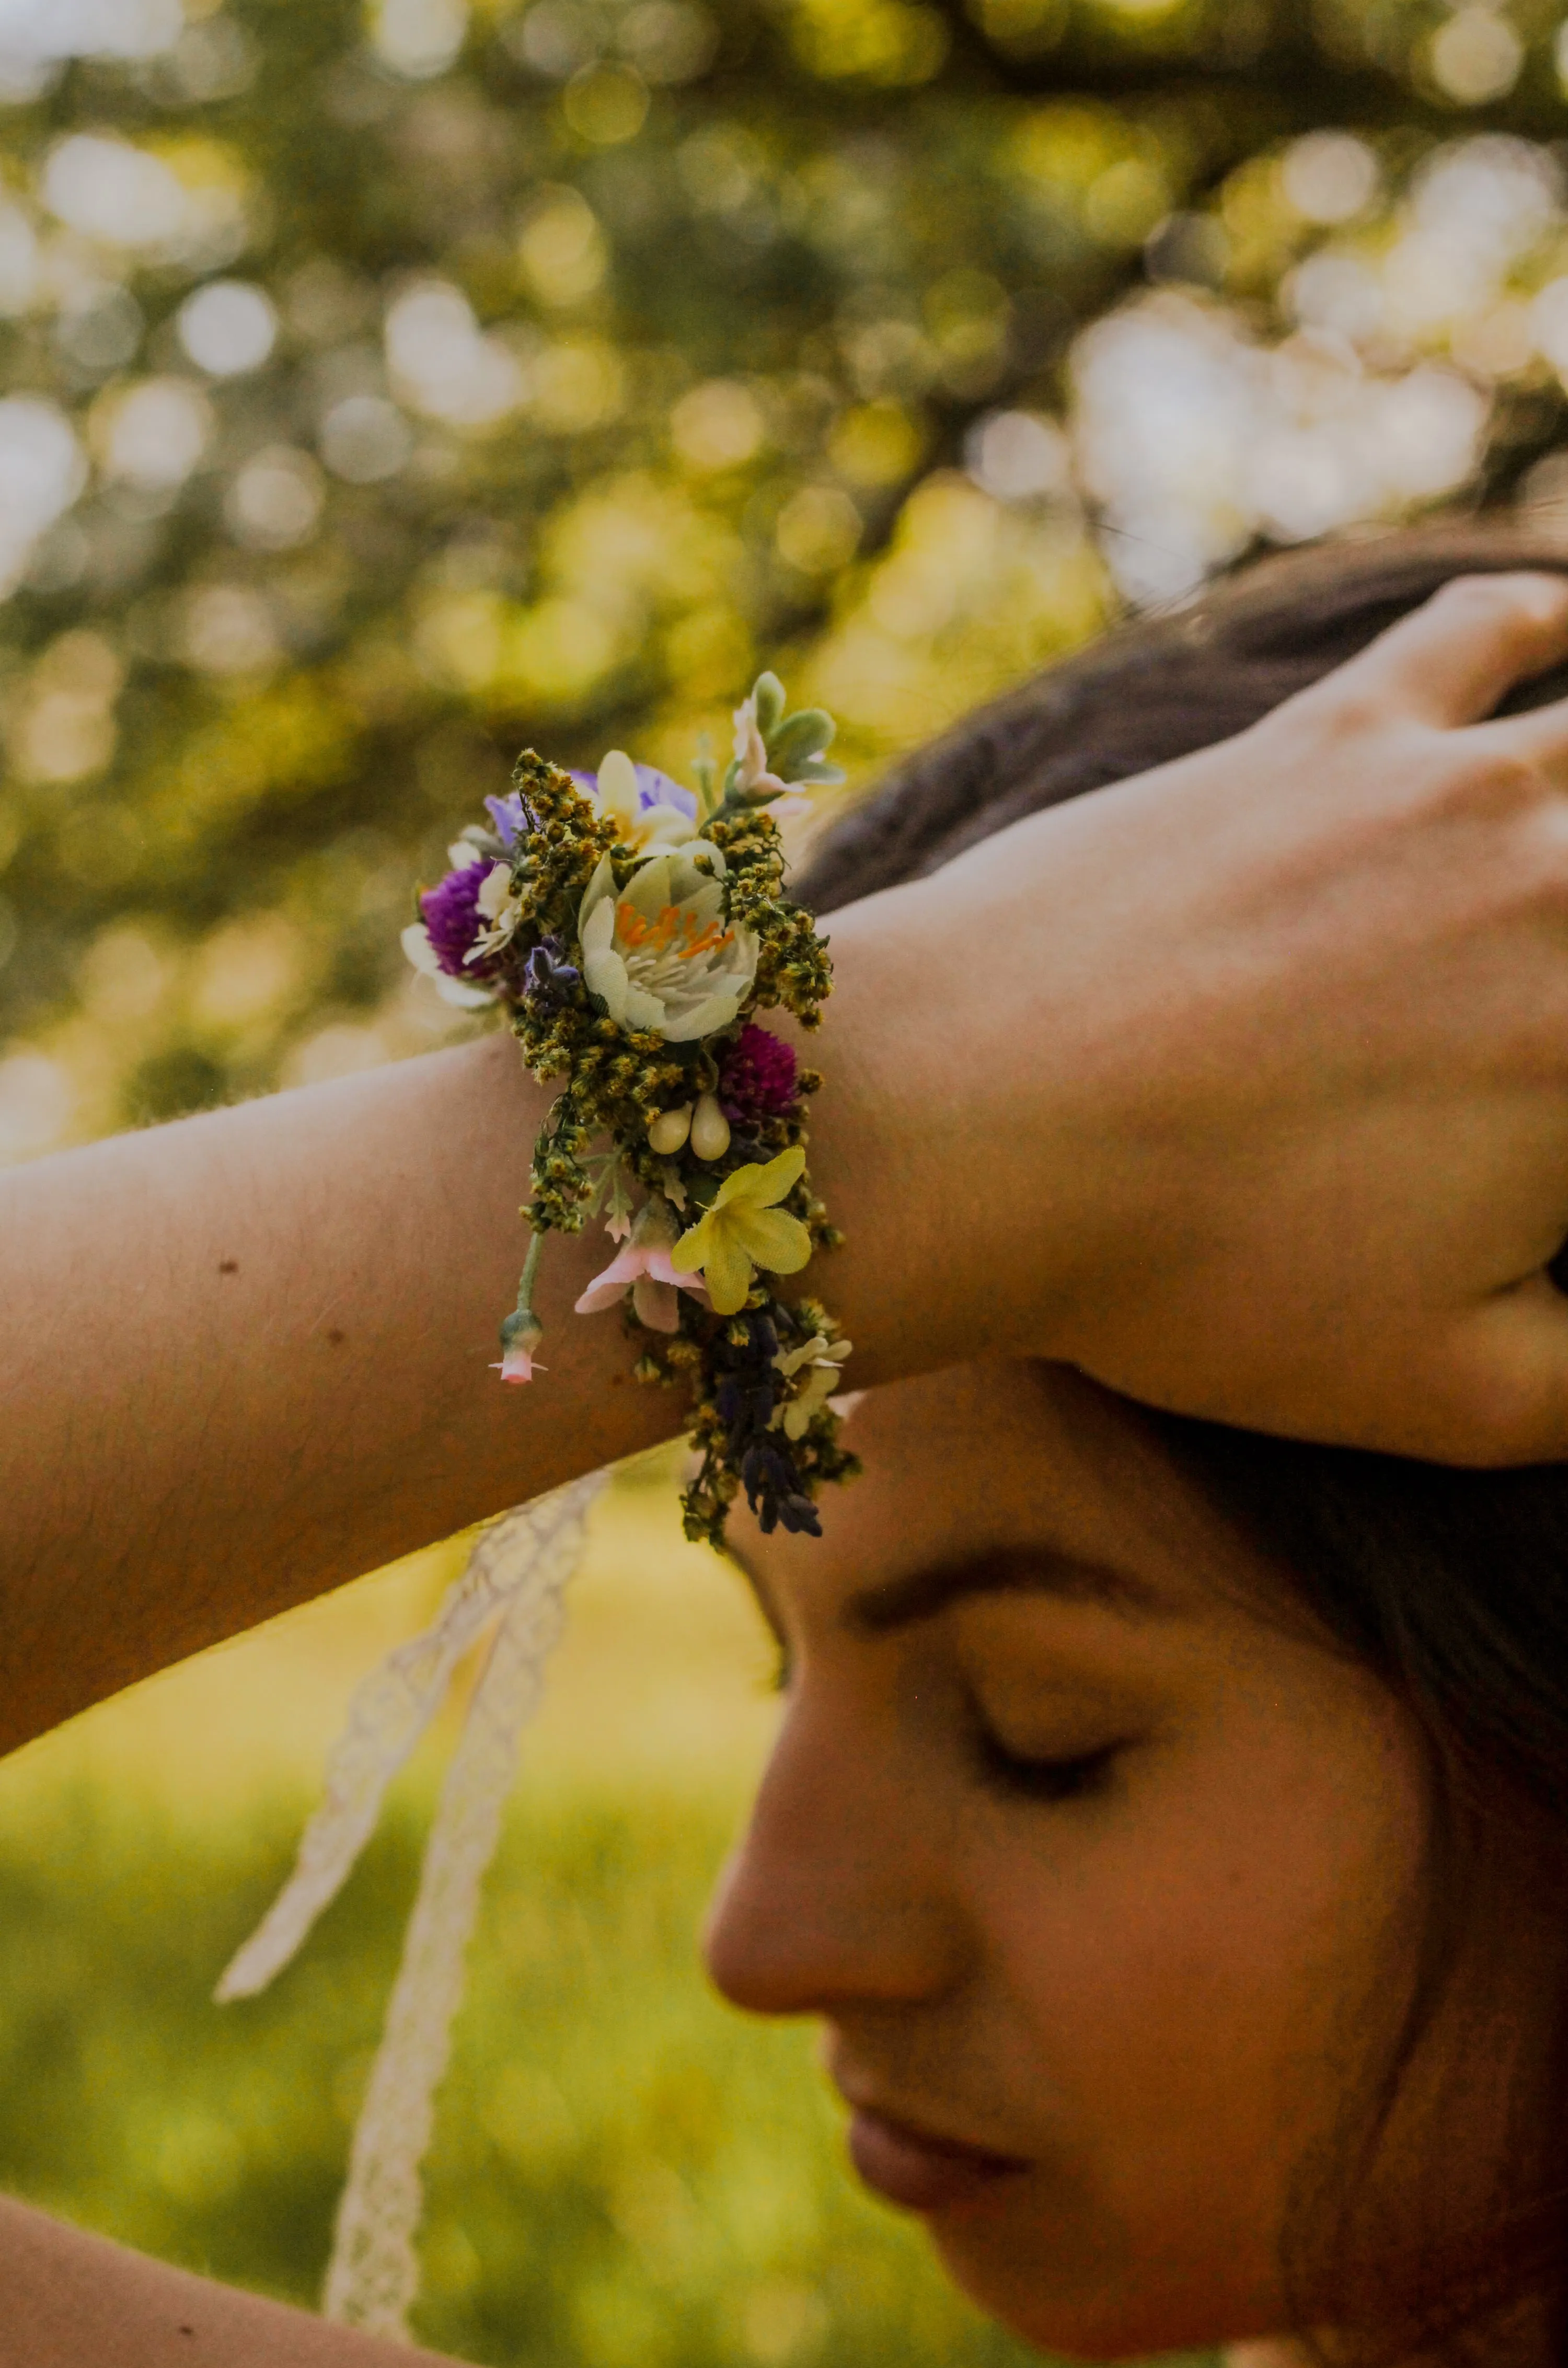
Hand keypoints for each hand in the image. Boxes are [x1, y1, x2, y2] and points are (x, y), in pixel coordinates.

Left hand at [817, 573, 1567, 1464]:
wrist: (974, 1122)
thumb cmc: (1202, 1274)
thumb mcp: (1450, 1394)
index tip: (1559, 1139)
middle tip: (1553, 1005)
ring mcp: (1458, 793)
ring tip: (1564, 847)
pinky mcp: (1331, 733)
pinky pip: (1472, 633)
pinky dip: (1536, 615)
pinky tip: (1559, 614)